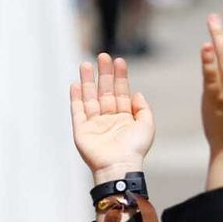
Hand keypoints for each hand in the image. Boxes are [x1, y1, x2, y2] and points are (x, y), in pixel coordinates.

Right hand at [69, 53, 154, 184]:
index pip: (120, 92)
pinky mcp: (82, 130)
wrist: (119, 165)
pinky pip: (77, 111)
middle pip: (104, 91)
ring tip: (85, 64)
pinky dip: (76, 98)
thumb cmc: (135, 149)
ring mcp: (94, 124)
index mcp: (124, 118)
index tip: (119, 61)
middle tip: (103, 56)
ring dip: (87, 81)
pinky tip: (75, 84)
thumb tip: (136, 93)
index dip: (120, 77)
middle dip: (103, 74)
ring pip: (89, 98)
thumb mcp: (147, 126)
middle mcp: (108, 119)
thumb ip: (143, 109)